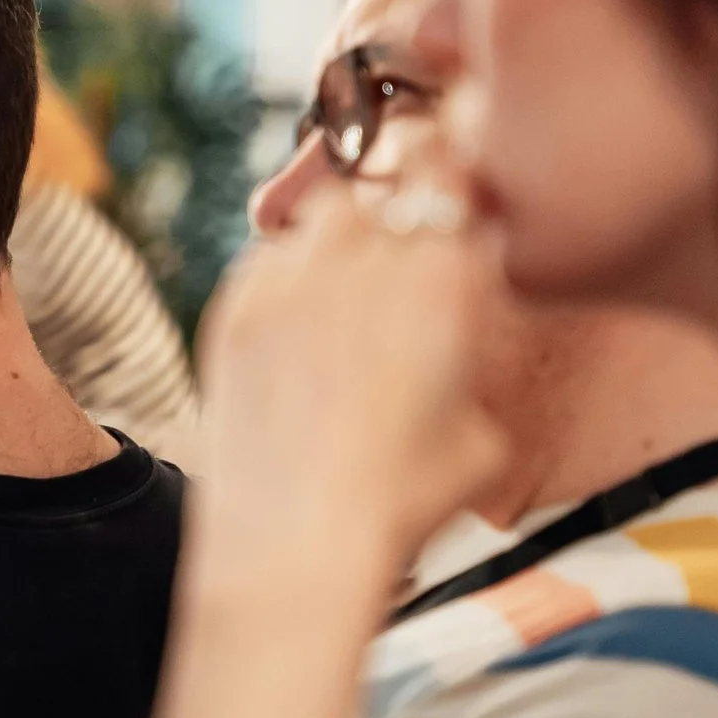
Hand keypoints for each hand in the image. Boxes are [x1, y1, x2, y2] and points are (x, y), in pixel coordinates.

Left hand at [193, 159, 506, 603]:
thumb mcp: (483, 439)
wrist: (295, 546)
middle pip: (385, 185)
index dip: (451, 178)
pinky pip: (268, 255)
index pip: (448, 172)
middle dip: (399, 206)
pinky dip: (290, 271)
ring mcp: (289, 282)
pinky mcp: (234, 311)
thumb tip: (461, 351)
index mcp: (440, 281)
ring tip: (352, 285)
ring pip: (324, 212)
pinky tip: (303, 323)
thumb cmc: (401, 504)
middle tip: (405, 248)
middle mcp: (362, 264)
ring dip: (345, 232)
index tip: (454, 197)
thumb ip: (475, 367)